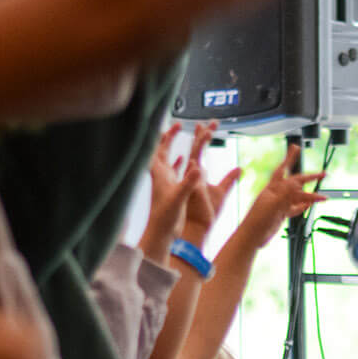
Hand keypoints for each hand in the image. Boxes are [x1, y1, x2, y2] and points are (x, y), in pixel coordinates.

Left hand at [139, 122, 209, 260]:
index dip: (167, 136)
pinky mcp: (169, 191)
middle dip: (168, 137)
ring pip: (166, 160)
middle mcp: (161, 176)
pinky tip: (183, 161)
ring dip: (171, 148)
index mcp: (161, 174)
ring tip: (177, 137)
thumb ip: (189, 182)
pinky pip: (173, 172)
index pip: (160, 149)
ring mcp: (164, 183)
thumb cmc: (165, 217)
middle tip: (178, 125)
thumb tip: (197, 166)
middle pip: (161, 150)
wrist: (160, 233)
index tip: (177, 125)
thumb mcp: (179, 198)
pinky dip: (177, 163)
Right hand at [180, 134, 242, 251]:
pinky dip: (198, 154)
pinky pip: (195, 164)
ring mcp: (191, 177)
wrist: (198, 226)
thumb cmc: (206, 212)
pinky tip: (202, 145)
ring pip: (195, 152)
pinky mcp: (192, 182)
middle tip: (211, 121)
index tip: (207, 126)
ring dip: (202, 139)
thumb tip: (239, 168)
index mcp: (199, 174)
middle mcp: (194, 172)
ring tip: (208, 127)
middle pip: (197, 147)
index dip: (203, 137)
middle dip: (203, 133)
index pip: (200, 150)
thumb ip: (229, 179)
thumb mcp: (222, 191)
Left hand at [236, 145, 325, 247]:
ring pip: (298, 197)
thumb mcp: (272, 205)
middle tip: (322, 174)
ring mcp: (279, 204)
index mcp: (272, 189)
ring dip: (310, 196)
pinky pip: (295, 208)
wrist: (251, 237)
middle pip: (296, 183)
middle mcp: (276, 194)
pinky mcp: (281, 214)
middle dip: (309, 178)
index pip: (283, 169)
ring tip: (323, 197)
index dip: (290, 158)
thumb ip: (285, 193)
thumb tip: (296, 182)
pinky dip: (303, 206)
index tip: (296, 148)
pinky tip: (309, 205)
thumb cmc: (257, 221)